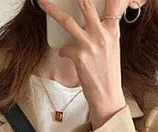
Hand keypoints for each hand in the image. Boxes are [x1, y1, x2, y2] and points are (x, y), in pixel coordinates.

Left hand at [37, 0, 146, 128]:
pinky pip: (64, 48)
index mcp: (113, 30)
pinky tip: (68, 57)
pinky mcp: (79, 56)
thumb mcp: (112, 48)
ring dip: (52, 11)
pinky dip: (64, 52)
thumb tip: (91, 21)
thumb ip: (104, 32)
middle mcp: (102, 34)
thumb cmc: (108, 74)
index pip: (111, 3)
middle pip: (85, 5)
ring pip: (67, 21)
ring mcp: (90, 45)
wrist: (107, 95)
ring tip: (43, 3)